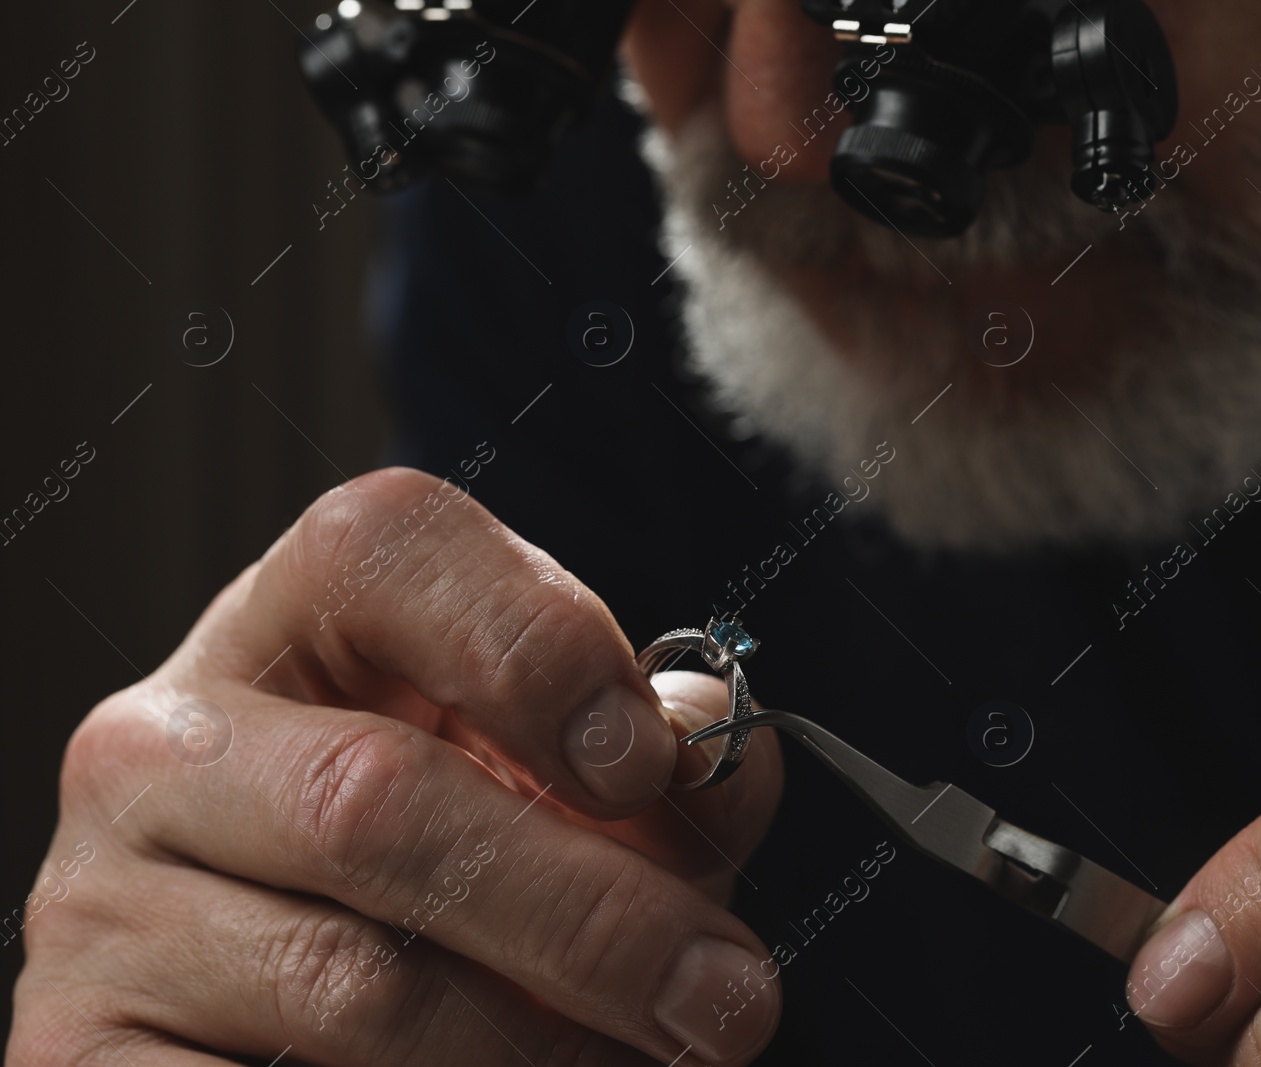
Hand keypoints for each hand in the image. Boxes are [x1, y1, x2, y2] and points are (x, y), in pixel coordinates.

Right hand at [8, 467, 783, 1066]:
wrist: (270, 1006)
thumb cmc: (451, 864)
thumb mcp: (555, 781)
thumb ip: (653, 760)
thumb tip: (724, 753)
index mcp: (290, 624)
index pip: (386, 547)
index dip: (535, 643)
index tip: (647, 767)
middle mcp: (164, 743)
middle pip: (377, 798)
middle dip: (591, 917)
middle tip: (730, 999)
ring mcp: (101, 905)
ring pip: (348, 986)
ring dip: (535, 1049)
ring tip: (641, 1064)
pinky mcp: (76, 1059)